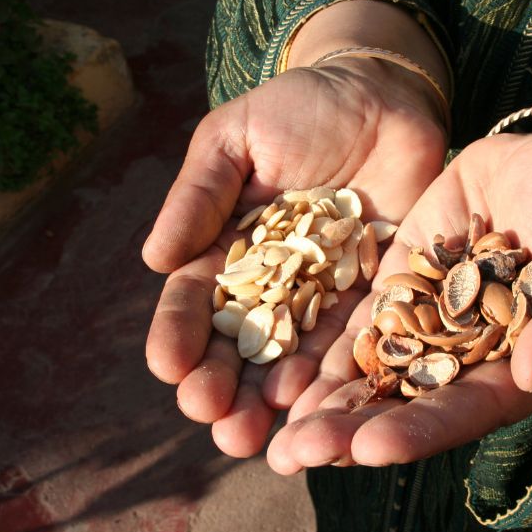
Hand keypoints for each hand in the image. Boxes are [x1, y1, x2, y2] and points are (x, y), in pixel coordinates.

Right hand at [143, 58, 446, 456]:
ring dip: (276, 397)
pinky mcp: (374, 289)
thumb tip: (154, 260)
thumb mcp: (233, 140)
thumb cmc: (297, 109)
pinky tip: (321, 406)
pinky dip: (336, 373)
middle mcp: (274, 282)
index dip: (181, 334)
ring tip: (258, 436)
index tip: (169, 366)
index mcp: (229, 249)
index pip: (197, 300)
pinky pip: (354, 337)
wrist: (378, 95)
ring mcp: (325, 292)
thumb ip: (198, 196)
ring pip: (295, 354)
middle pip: (243, 343)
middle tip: (215, 423)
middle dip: (225, 385)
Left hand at [267, 129, 531, 472]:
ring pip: (373, 369)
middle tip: (294, 457)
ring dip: (325, 404)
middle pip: (407, 402)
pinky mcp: (401, 280)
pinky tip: (281, 372)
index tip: (369, 449)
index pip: (467, 408)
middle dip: (351, 431)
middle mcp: (467, 352)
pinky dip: (324, 349)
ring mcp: (429, 316)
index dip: (420, 431)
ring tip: (274, 437)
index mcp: (520, 361)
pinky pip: (360, 320)